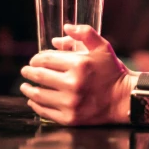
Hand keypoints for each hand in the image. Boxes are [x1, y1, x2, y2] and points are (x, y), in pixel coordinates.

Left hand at [20, 24, 134, 125]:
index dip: (36, 59)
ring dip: (28, 89)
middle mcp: (73, 84)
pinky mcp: (70, 118)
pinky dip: (36, 105)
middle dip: (29, 72)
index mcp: (80, 64)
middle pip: (40, 76)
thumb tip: (62, 30)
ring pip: (39, 95)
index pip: (46, 59)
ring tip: (25, 86)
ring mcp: (71, 103)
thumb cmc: (112, 71)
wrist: (124, 99)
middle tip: (25, 71)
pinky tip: (33, 100)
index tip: (34, 60)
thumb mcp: (102, 47)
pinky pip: (45, 111)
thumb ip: (84, 34)